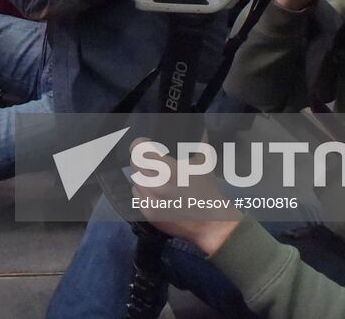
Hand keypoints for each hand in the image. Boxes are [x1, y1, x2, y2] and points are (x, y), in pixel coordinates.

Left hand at [129, 139, 240, 255]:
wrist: (210, 221)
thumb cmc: (206, 189)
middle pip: (134, 163)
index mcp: (169, 170)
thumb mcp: (205, 161)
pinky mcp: (147, 213)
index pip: (139, 150)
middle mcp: (156, 185)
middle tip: (152, 159)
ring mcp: (150, 201)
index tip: (147, 143)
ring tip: (155, 174)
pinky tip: (155, 189)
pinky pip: (136, 194)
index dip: (141, 143)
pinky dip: (143, 190)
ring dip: (142, 174)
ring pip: (135, 178)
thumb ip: (200, 139)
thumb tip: (199, 123)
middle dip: (141, 158)